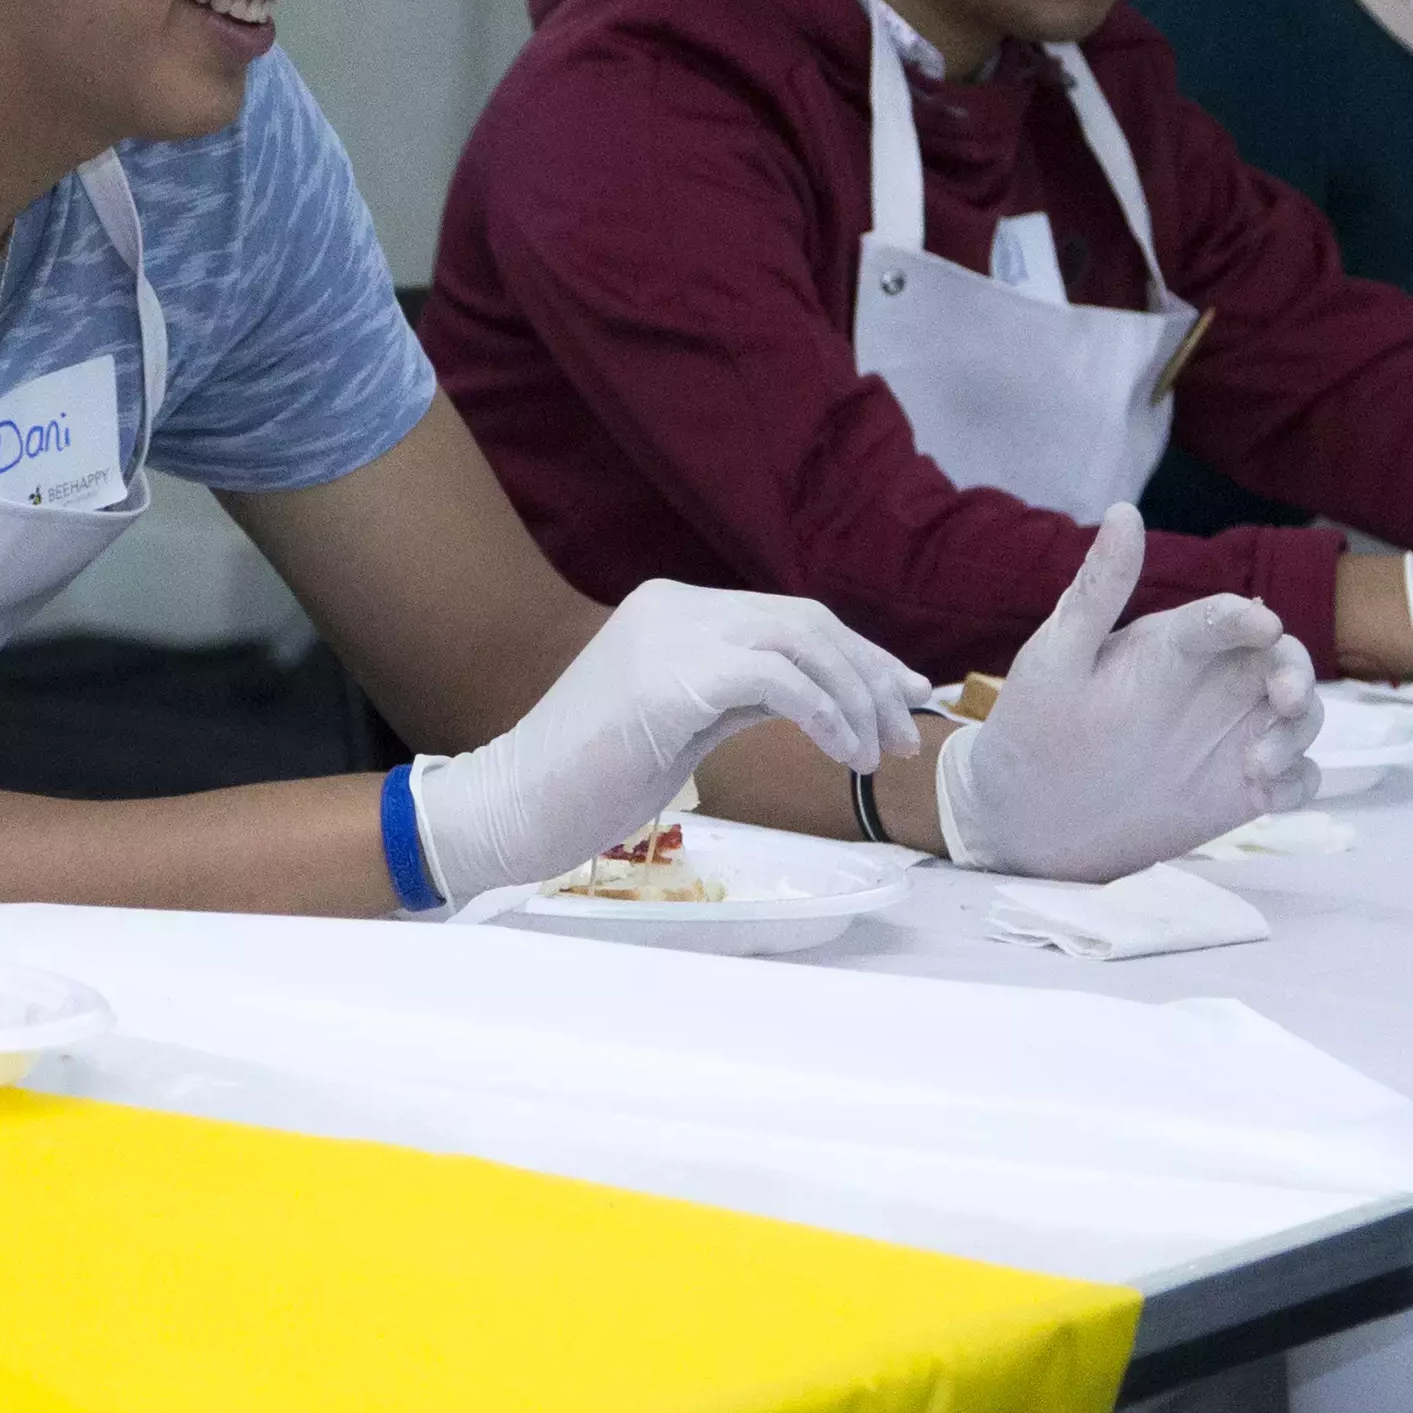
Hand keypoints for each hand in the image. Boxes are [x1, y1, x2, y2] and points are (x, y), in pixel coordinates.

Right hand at [411, 578, 926, 900]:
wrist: (509, 807)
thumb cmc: (587, 780)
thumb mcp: (680, 722)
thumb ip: (741, 694)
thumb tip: (822, 698)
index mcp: (675, 608)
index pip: (790, 617)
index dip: (858, 655)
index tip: (903, 696)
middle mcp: (676, 605)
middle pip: (807, 622)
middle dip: (870, 677)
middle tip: (903, 739)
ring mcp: (672, 634)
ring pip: (802, 641)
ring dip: (856, 698)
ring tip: (879, 756)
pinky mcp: (673, 679)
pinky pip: (778, 681)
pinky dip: (824, 714)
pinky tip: (842, 754)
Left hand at [936, 509, 1317, 878]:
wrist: (1025, 817)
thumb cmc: (1035, 725)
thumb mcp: (1058, 656)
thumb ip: (1098, 590)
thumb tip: (1124, 510)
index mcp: (1173, 644)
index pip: (1224, 616)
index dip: (1246, 617)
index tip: (1262, 625)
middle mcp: (1211, 683)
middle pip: (1283, 660)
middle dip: (1297, 673)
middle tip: (1286, 699)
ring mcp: (1229, 735)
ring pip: (1298, 717)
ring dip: (1297, 732)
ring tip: (1258, 766)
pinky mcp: (1239, 789)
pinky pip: (1294, 778)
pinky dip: (1296, 783)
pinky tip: (1266, 797)